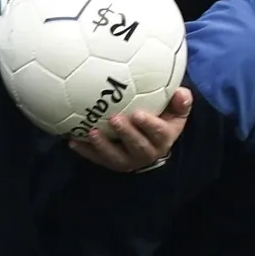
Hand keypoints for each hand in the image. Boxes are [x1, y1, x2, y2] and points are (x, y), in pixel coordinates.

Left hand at [68, 87, 192, 171]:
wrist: (149, 143)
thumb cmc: (160, 119)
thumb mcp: (174, 112)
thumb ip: (179, 102)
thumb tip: (182, 92)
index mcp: (163, 138)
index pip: (159, 133)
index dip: (149, 125)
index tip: (138, 114)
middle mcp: (147, 152)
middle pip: (138, 146)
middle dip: (126, 134)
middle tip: (114, 119)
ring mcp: (128, 159)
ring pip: (115, 157)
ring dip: (103, 145)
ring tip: (91, 132)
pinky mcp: (111, 163)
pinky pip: (97, 159)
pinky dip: (85, 151)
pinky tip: (72, 140)